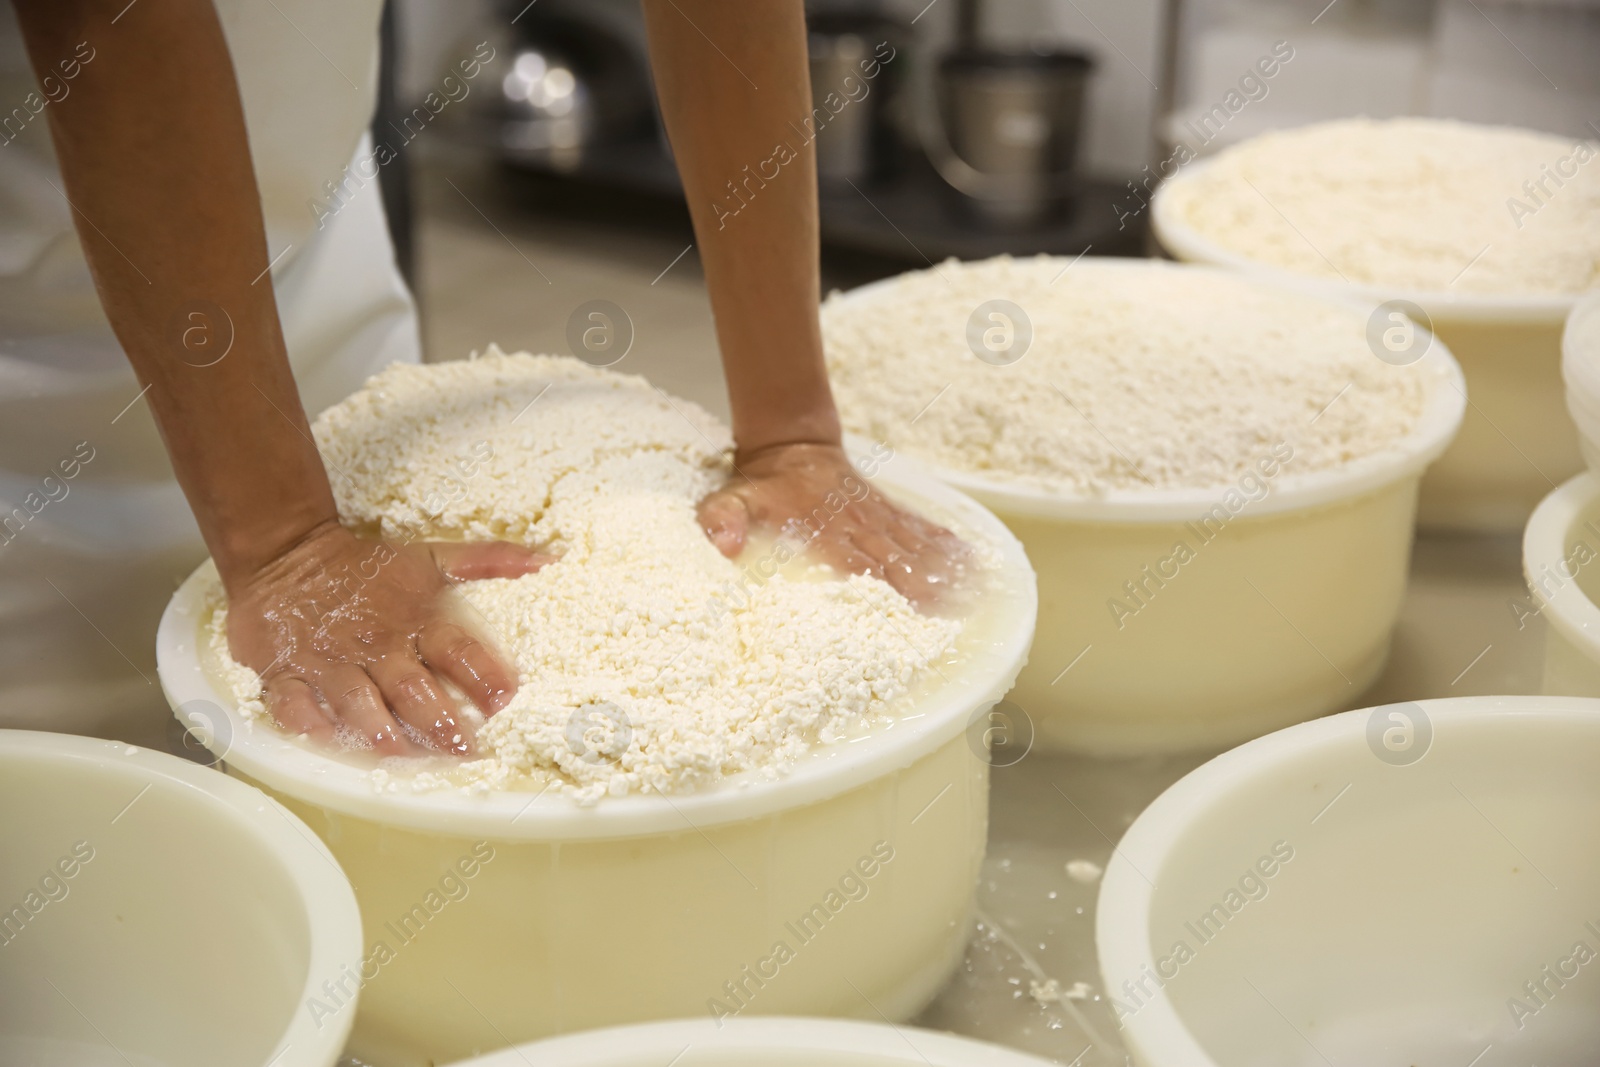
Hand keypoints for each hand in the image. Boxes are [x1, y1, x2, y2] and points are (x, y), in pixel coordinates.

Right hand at [226, 521, 552, 755]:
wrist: (287, 553)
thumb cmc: (366, 566)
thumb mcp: (430, 558)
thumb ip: (488, 561)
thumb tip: (545, 559)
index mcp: (416, 620)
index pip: (457, 649)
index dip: (482, 673)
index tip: (505, 698)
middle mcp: (378, 647)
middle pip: (412, 687)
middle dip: (438, 720)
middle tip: (464, 748)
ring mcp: (332, 662)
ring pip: (357, 701)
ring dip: (378, 728)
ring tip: (398, 752)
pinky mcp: (289, 673)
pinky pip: (296, 702)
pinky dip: (310, 722)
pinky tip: (327, 739)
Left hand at [697, 442, 968, 606]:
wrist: (789, 446)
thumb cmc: (763, 486)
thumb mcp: (733, 499)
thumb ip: (725, 519)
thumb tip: (722, 542)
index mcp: (823, 534)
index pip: (854, 567)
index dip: (878, 588)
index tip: (904, 610)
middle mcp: (856, 528)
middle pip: (894, 562)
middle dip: (923, 587)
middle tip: (953, 612)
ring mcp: (875, 519)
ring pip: (913, 548)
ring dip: (941, 570)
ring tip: (972, 592)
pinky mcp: (886, 512)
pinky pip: (919, 528)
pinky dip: (944, 544)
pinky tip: (970, 560)